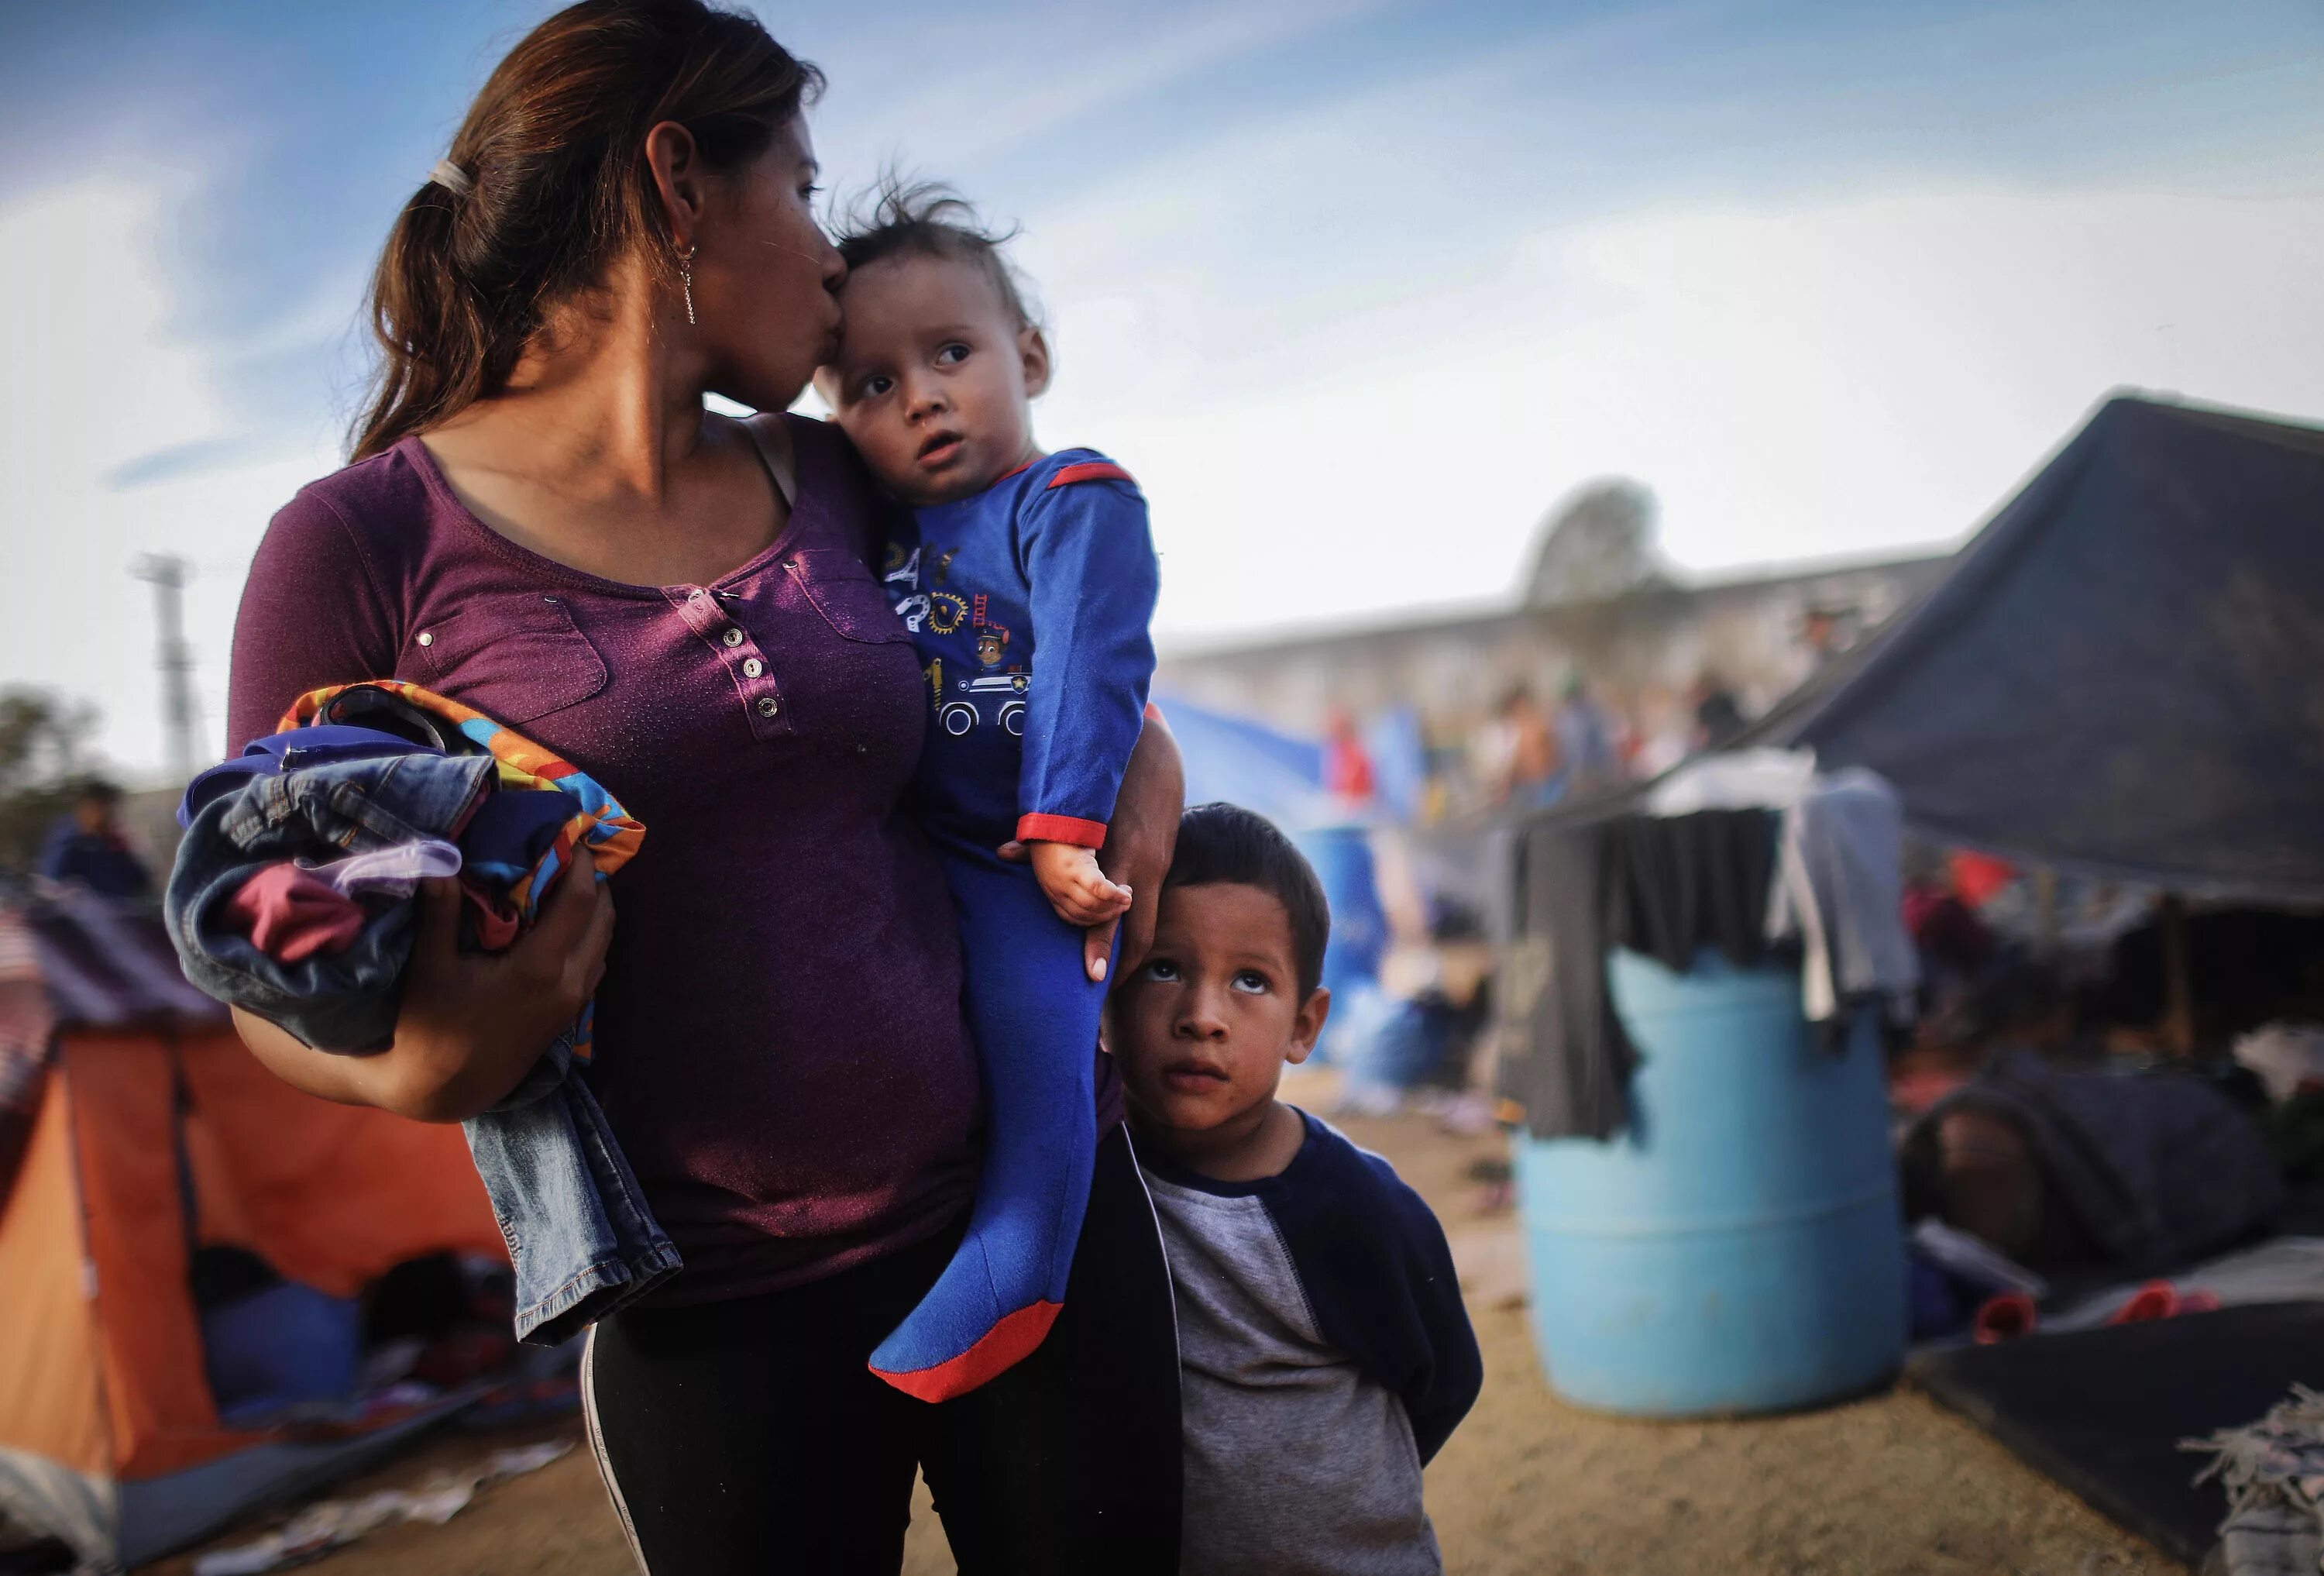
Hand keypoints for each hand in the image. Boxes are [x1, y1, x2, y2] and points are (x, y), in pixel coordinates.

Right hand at [236, 847, 615, 1121]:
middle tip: (574, 848)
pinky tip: (566, 920)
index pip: (579, 901)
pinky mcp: (569, 1017)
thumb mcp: (429, 967)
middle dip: (595, 880)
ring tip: (572, 877)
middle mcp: (569, 984)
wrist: (440, 1089)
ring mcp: (573, 1004)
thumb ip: (440, 912)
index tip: (572, 832)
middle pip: (603, 918)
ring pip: (604, 943)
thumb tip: (440, 860)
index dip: (580, 863)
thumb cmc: (427, 1027)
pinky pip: (595, 963)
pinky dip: (590, 934)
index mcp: (541, 968)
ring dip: (596, 908)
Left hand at [998, 710, 1182, 984]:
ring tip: (1109, 977)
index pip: (1113, 916)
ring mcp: (1158, 868)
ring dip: (1130, 952)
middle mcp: (1145, 870)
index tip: (1093, 980)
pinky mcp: (1163, 863)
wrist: (1157, 752)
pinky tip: (1120, 941)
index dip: (1102, 949)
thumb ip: (1044, 835)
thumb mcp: (1079, 805)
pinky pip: (1148, 907)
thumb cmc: (1112, 776)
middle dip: (1124, 967)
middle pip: (1141, 935)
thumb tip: (1004, 852)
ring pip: (1148, 925)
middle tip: (1103, 994)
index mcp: (1122, 857)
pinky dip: (1133, 926)